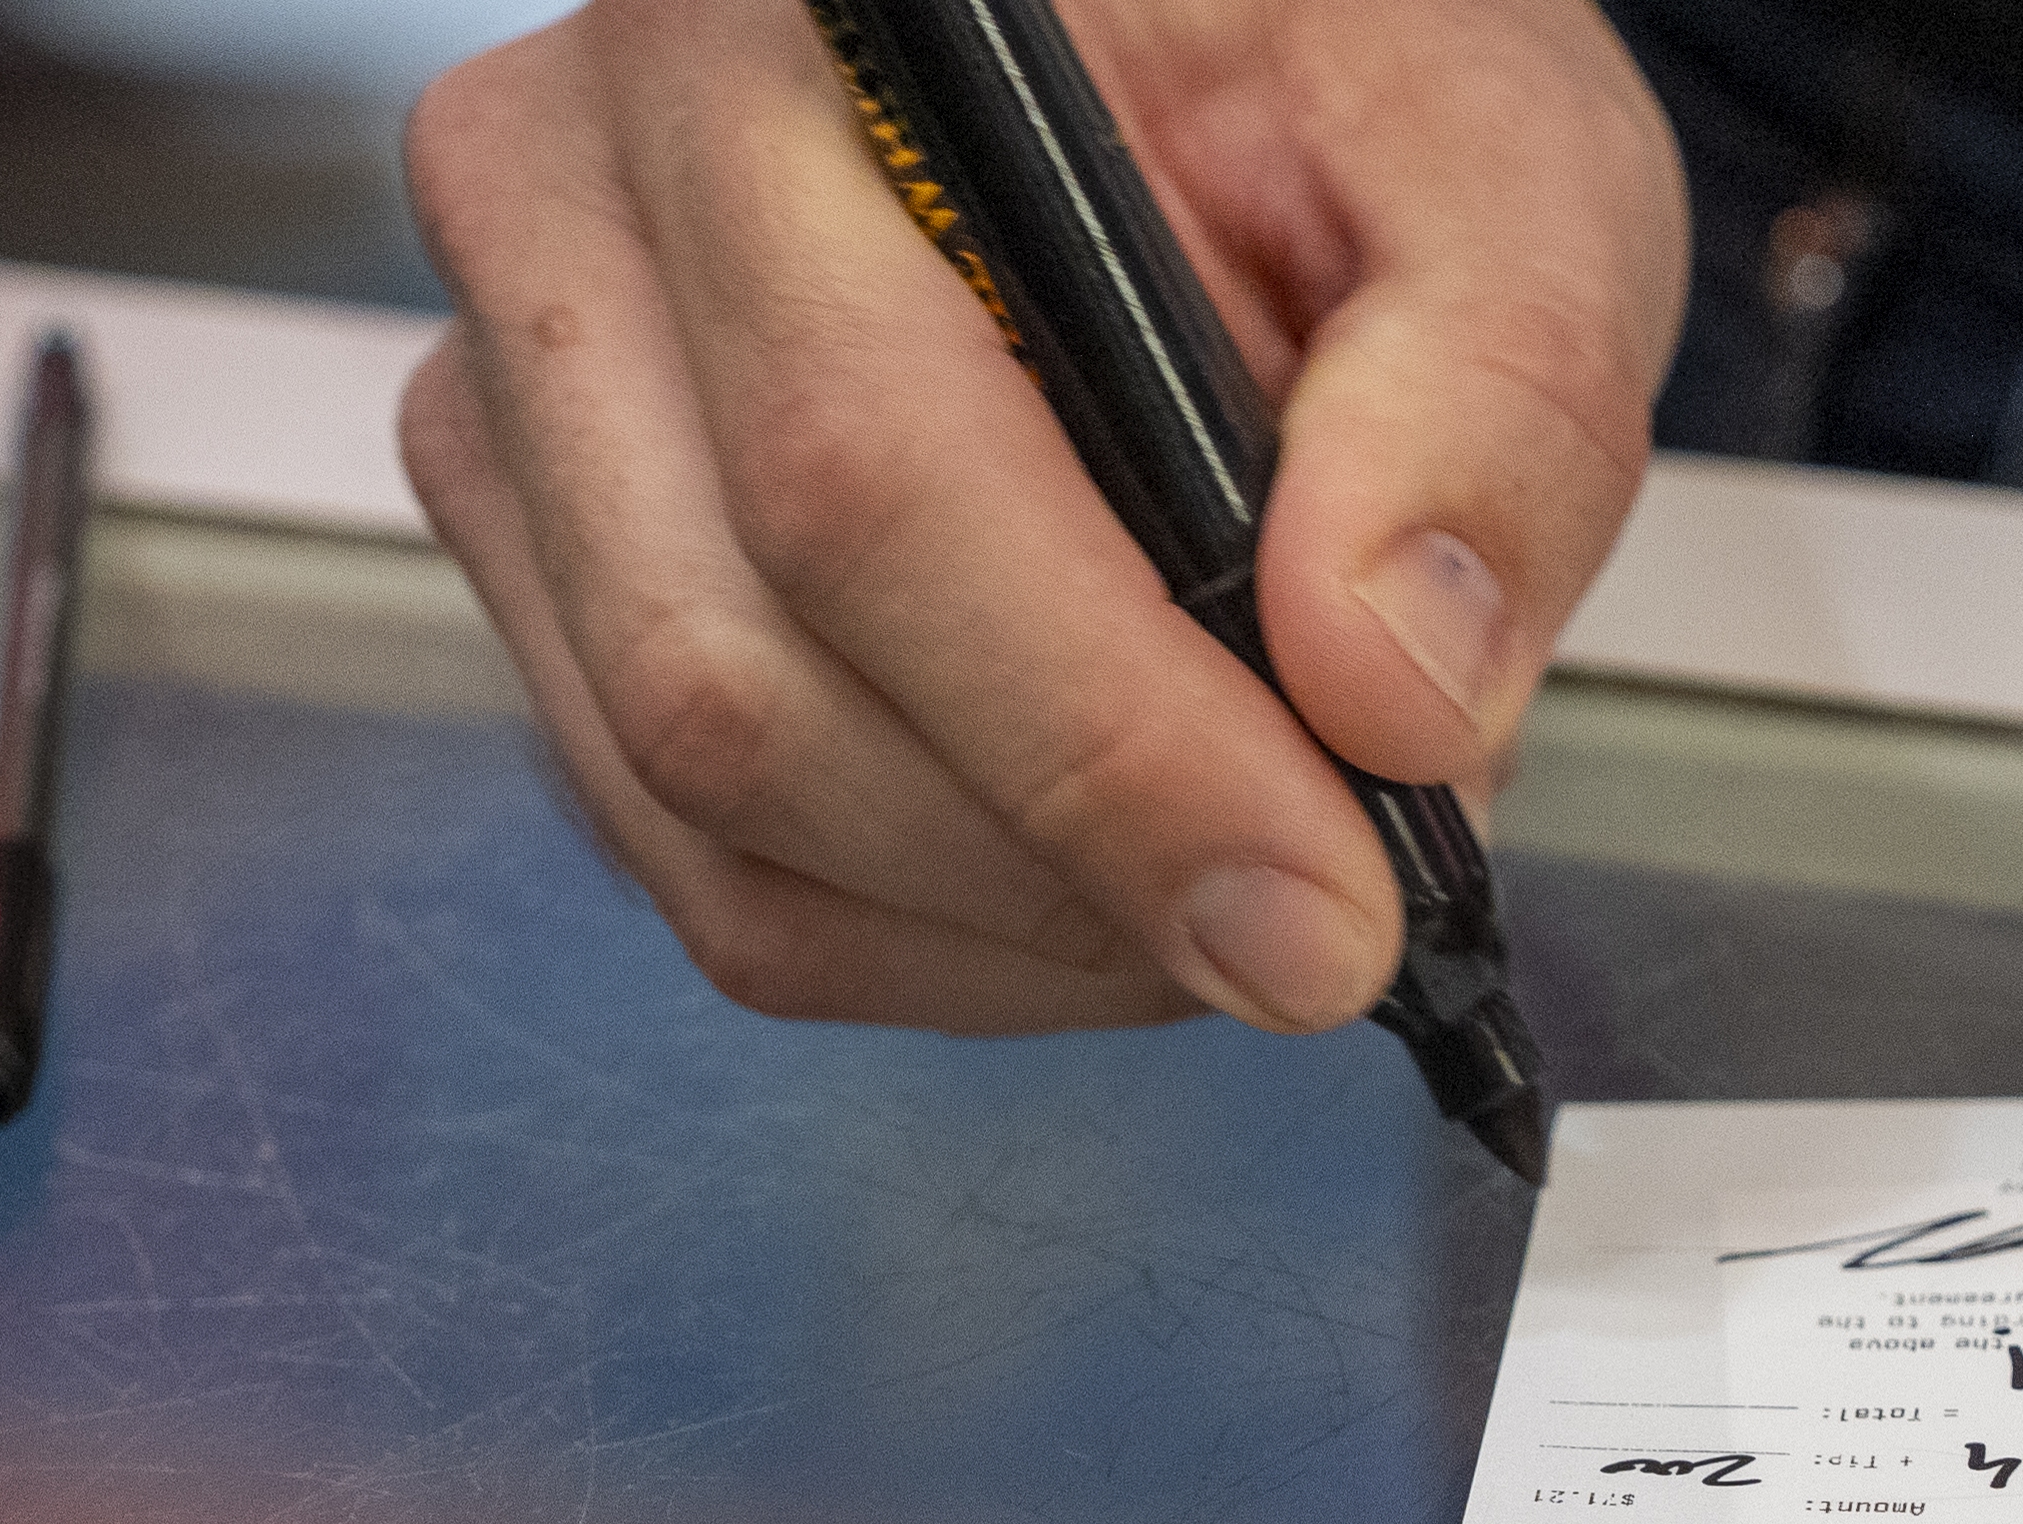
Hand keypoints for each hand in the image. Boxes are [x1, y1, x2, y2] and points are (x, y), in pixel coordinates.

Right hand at [400, 0, 1683, 1035]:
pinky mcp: (563, 591)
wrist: (1195, 79)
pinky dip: (945, 935)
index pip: (863, 466)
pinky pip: (715, 875)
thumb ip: (1488, 397)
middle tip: (1326, 917)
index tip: (1321, 915)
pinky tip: (1112, 866)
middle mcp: (573, 212)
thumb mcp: (1492, 161)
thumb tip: (1388, 697)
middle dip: (1068, 871)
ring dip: (1017, 928)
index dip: (1100, 746)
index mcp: (769, 40)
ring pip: (713, 819)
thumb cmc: (1321, 75)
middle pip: (742, 684)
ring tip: (1242, 858)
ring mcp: (530, 423)